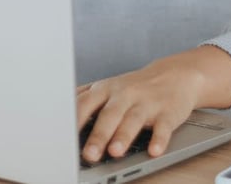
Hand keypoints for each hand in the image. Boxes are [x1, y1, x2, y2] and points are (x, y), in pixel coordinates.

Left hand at [76, 45, 230, 163]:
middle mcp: (124, 94)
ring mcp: (146, 103)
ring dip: (124, 136)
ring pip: (133, 120)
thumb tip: (56, 118)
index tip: (61, 138)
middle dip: (98, 135)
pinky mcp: (167, 113)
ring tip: (114, 152)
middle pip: (109, 115)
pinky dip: (159, 140)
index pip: (85, 104)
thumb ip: (84, 100)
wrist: (174, 74)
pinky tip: (154, 151)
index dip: (73, 121)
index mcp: (105, 89)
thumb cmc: (133, 86)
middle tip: (88, 155)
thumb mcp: (106, 88)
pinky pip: (163, 127)